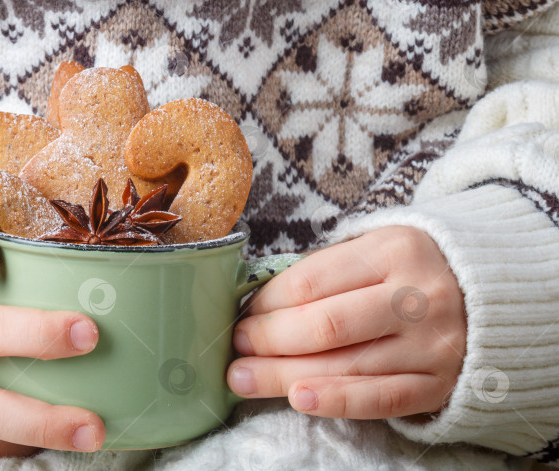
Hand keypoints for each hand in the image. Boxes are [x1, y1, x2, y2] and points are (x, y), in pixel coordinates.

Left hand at [227, 226, 465, 418]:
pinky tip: (298, 399)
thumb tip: (259, 303)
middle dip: (267, 341)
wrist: (499, 295)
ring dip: (282, 375)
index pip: (311, 282)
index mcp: (394, 250)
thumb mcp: (377, 249)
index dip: (267, 303)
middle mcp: (417, 296)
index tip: (242, 315)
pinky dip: (336, 401)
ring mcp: (432, 344)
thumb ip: (326, 271)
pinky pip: (381, 398)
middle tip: (236, 348)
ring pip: (344, 366)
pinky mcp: (438, 383)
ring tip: (243, 378)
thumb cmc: (413, 271)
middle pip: (323, 326)